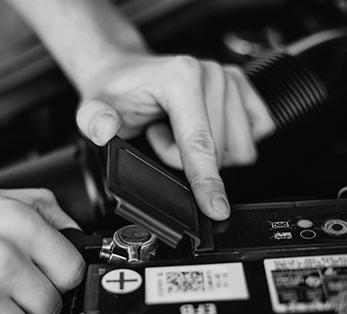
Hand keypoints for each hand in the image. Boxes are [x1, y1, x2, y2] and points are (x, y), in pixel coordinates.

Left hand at [76, 54, 274, 219]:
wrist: (125, 72)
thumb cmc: (115, 92)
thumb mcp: (92, 108)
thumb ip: (95, 120)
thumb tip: (106, 128)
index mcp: (181, 78)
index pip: (200, 143)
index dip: (207, 181)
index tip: (216, 209)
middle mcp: (211, 74)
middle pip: (219, 152)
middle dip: (186, 159)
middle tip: (158, 136)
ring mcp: (230, 79)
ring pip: (238, 148)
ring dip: (206, 152)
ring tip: (175, 131)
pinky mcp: (243, 88)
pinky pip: (253, 134)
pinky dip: (226, 143)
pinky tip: (199, 128)